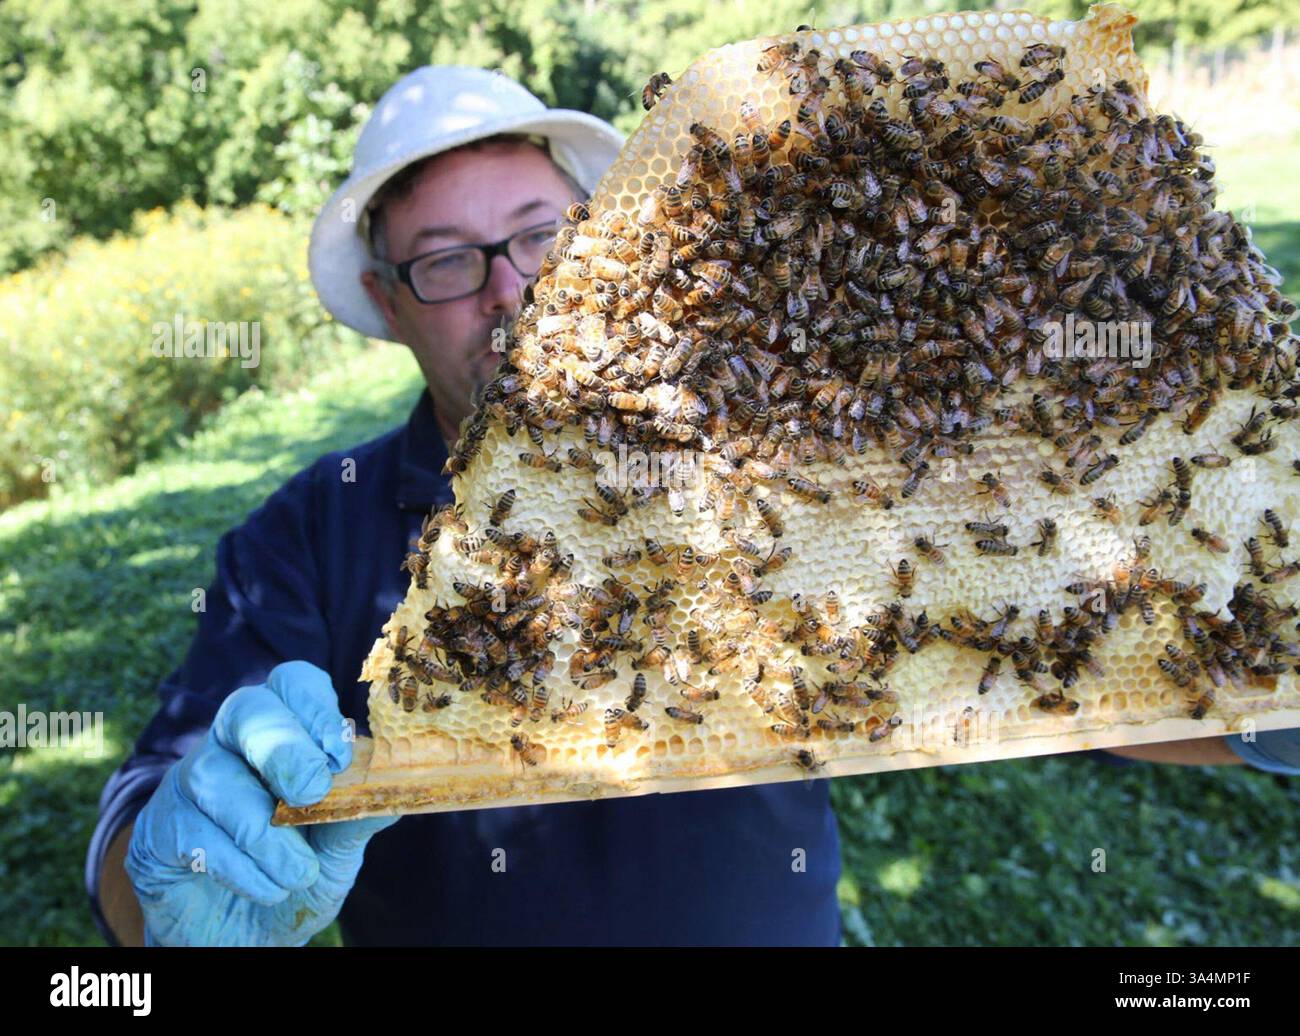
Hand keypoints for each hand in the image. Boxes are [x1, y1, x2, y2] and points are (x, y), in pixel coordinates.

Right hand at [125, 661, 397, 945]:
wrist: (241, 936)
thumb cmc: (295, 874)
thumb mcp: (337, 850)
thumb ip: (358, 818)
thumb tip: (399, 788)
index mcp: (285, 730)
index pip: (293, 683)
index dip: (315, 709)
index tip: (340, 755)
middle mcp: (231, 742)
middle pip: (246, 709)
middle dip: (283, 747)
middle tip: (312, 792)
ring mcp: (189, 780)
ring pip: (218, 780)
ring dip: (267, 835)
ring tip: (298, 874)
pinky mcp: (156, 829)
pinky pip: (194, 834)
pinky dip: (240, 869)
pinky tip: (265, 889)